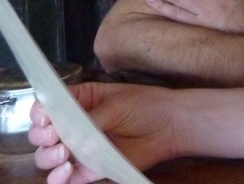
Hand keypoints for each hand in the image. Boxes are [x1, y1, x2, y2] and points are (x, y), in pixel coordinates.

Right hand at [28, 82, 175, 183]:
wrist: (170, 126)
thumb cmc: (145, 105)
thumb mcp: (115, 104)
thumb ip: (89, 120)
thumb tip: (67, 136)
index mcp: (78, 101)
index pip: (46, 106)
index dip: (39, 113)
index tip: (45, 118)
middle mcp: (73, 125)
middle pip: (41, 134)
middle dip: (41, 136)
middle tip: (54, 136)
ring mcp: (78, 148)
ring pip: (47, 157)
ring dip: (48, 156)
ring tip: (64, 153)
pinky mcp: (87, 170)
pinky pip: (62, 179)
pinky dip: (57, 178)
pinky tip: (66, 171)